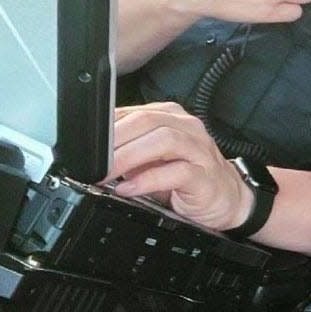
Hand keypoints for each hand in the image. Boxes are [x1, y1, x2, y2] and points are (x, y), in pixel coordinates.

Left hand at [104, 103, 253, 230]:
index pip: (133, 112)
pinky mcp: (205, 176)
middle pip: (147, 121)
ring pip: (163, 140)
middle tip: (91, 162)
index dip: (106, 127)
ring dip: (128, 157)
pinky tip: (129, 188)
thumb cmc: (187, 178)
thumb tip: (91, 155)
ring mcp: (199, 150)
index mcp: (172, 118)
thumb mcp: (153, 161)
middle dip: (114, 140)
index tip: (83, 145)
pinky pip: (177, 172)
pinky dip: (148, 180)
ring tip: (106, 175)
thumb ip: (129, 152)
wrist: (228, 199)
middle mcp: (188, 128)